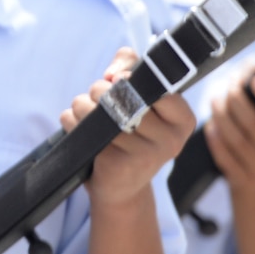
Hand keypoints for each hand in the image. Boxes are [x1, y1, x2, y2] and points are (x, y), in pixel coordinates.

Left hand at [63, 49, 196, 207]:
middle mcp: (170, 140)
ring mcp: (146, 155)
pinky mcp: (118, 165)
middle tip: (96, 97)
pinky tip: (78, 130)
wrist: (121, 187)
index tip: (117, 79)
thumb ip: (130, 67)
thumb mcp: (139, 99)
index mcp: (183, 120)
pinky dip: (71, 121)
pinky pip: (83, 129)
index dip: (129, 77)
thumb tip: (115, 73)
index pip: (156, 84)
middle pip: (124, 95)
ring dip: (81, 105)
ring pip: (98, 110)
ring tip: (84, 113)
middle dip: (99, 89)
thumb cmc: (130, 134)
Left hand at [206, 72, 254, 197]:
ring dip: (220, 114)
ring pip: (234, 138)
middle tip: (227, 83)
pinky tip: (210, 126)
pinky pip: (223, 156)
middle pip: (253, 122)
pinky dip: (214, 138)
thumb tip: (252, 64)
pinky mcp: (242, 179)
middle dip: (235, 99)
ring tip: (215, 99)